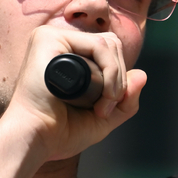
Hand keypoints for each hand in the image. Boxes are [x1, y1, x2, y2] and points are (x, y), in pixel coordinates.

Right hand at [0, 25, 146, 161]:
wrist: (35, 140)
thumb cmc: (59, 132)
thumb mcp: (102, 118)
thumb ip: (124, 100)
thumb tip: (142, 75)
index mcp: (66, 55)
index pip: (108, 52)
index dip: (118, 78)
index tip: (107, 109)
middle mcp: (58, 42)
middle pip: (111, 44)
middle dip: (119, 79)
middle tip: (105, 109)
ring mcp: (51, 37)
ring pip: (108, 44)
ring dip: (116, 79)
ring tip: (101, 107)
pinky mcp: (48, 38)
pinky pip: (99, 45)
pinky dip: (111, 71)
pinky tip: (103, 95)